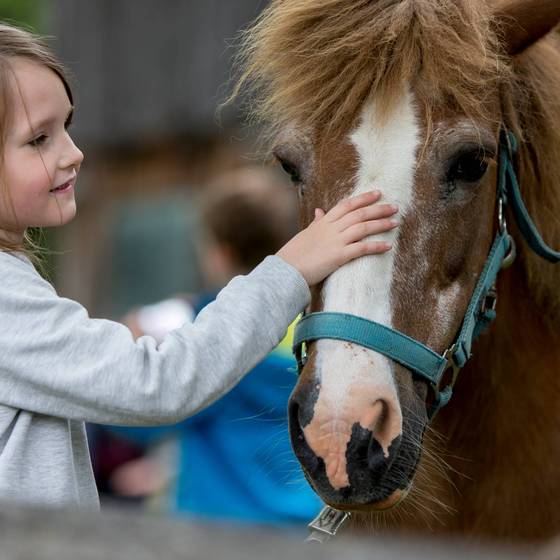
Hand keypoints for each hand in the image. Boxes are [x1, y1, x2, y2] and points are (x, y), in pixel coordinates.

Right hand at [277, 190, 398, 285]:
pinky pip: (362, 248)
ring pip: (363, 227)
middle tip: (394, 207)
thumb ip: (316, 222)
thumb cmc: (294, 253)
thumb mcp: (306, 233)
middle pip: (359, 214)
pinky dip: (376, 246)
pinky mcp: (338, 256)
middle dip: (378, 209)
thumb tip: (319, 211)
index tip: (377, 193)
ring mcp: (335, 241)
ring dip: (381, 224)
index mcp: (324, 222)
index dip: (363, 198)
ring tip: (395, 223)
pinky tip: (388, 246)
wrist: (286, 269)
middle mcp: (331, 228)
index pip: (347, 205)